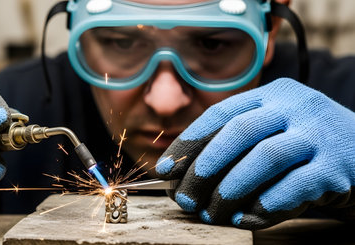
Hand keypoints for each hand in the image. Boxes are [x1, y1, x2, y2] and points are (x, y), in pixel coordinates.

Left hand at [156, 78, 354, 228]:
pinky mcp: (337, 166)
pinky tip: (245, 217)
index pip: (221, 114)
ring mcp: (319, 133)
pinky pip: (294, 187)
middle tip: (185, 197)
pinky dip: (264, 205)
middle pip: (239, 132)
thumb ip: (234, 146)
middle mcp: (295, 106)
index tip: (164, 168)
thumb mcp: (271, 132)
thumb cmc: (303, 147)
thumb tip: (183, 174)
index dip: (188, 142)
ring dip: (231, 189)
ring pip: (265, 158)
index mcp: (272, 94)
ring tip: (212, 211)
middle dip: (204, 168)